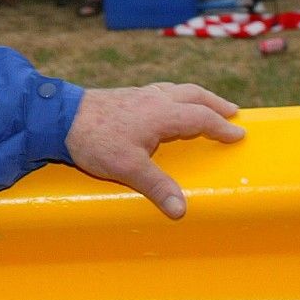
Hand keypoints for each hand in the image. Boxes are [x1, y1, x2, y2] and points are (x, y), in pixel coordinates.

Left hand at [64, 83, 245, 217]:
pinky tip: (168, 104)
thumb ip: (157, 187)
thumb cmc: (94, 139)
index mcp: (162, 113)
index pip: (201, 118)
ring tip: (206, 105)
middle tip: (233, 113)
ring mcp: (140, 94)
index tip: (239, 134)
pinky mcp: (127, 95)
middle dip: (215, 104)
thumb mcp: (127, 168)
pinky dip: (176, 95)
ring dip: (196, 97)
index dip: (222, 127)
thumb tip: (181, 210)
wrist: (59, 116)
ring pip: (177, 89)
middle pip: (194, 95)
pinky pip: (161, 91)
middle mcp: (154, 99)